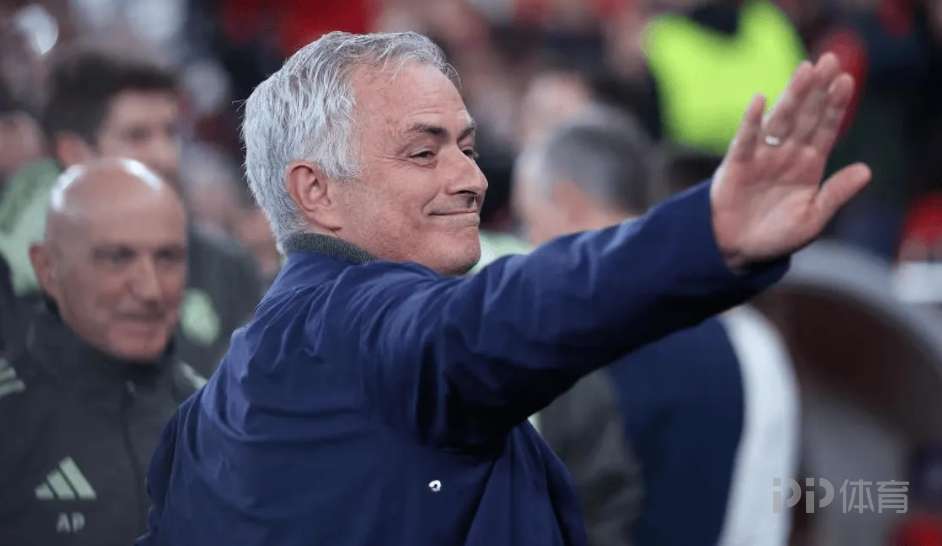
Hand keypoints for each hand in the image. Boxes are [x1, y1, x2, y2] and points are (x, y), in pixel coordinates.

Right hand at [710, 53, 870, 269]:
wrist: (737, 251)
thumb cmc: (776, 237)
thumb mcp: (812, 219)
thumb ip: (835, 194)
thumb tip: (866, 170)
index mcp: (808, 165)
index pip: (825, 129)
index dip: (835, 106)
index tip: (846, 80)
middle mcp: (786, 154)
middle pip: (805, 116)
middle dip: (817, 89)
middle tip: (829, 59)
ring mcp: (761, 157)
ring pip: (780, 120)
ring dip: (792, 95)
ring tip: (805, 69)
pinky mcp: (736, 165)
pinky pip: (745, 140)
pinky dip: (750, 121)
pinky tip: (758, 101)